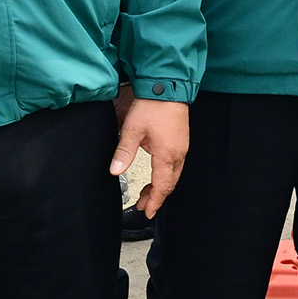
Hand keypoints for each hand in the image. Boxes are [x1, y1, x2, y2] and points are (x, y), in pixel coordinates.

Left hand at [113, 98, 191, 216]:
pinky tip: (157, 173)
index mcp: (167, 155)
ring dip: (161, 186)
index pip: (162, 187)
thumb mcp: (132, 130)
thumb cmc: (152, 105)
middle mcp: (178, 153)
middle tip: (143, 206)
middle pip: (169, 184)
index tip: (147, 212)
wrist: (168, 86)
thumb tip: (115, 172)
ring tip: (147, 193)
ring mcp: (182, 147)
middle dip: (156, 197)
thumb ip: (124, 153)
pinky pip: (176, 164)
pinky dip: (166, 174)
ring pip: (173, 175)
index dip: (154, 202)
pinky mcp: (181, 140)